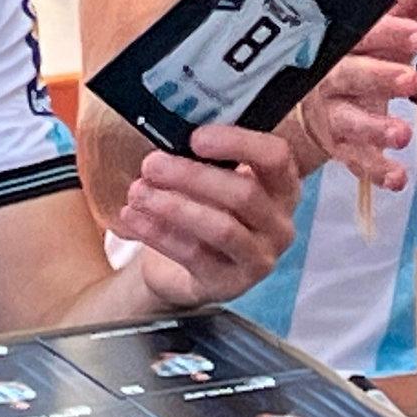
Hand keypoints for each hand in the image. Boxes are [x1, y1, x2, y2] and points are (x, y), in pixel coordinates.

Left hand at [116, 123, 301, 306]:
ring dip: (173, 206)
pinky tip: (133, 217)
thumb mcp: (213, 180)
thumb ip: (206, 158)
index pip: (277, 157)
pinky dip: (159, 233)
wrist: (187, 269)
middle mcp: (280, 223)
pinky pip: (194, 255)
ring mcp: (260, 257)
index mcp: (283, 186)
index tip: (195, 138)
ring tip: (138, 192)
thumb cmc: (205, 211)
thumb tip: (173, 133)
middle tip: (151, 164)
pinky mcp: (231, 283)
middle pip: (244, 193)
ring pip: (221, 228)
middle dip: (192, 175)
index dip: (238, 143)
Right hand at [298, 0, 416, 192]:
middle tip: (411, 80)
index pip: (366, 31)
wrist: (316, 91)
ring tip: (401, 133)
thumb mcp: (388, 13)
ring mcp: (333, 112)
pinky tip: (397, 177)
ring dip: (374, 127)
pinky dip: (375, 170)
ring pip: (349, 120)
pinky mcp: (339, 144)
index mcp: (345, 38)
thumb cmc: (360, 46)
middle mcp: (333, 75)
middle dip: (380, 76)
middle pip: (352, 74)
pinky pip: (355, 160)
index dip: (393, 33)